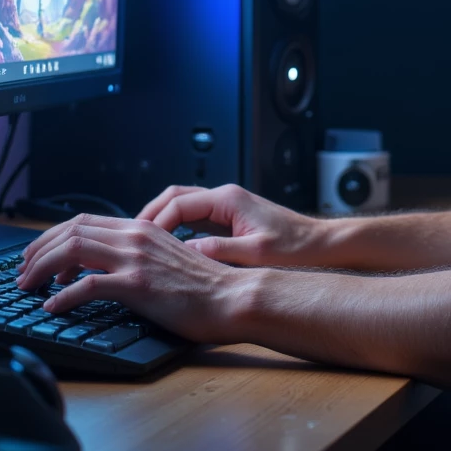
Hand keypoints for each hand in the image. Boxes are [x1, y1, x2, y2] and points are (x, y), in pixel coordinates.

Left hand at [14, 215, 246, 341]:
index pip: (84, 221)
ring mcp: (136, 259)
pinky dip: (63, 297)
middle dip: (38, 250)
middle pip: (71, 231)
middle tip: (23, 271)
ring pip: (72, 250)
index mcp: (142, 229)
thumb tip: (109, 266)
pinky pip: (87, 286)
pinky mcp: (138, 285)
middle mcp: (136, 237)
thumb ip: (139, 255)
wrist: (234, 297)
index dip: (52, 236)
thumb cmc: (206, 286)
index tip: (37, 255)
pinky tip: (53, 306)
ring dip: (42, 268)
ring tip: (29, 285)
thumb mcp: (167, 259)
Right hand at [136, 182, 325, 268]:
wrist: (319, 246)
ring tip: (142, 243)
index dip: (155, 223)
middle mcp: (225, 197)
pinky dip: (176, 228)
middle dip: (150, 216)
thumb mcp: (255, 253)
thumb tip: (185, 253)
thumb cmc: (295, 247)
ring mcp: (226, 207)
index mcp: (228, 199)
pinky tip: (167, 249)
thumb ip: (218, 251)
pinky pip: (194, 218)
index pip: (178, 204)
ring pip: (182, 206)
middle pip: (174, 197)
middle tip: (130, 238)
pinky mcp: (229, 220)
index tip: (140, 242)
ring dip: (161, 221)